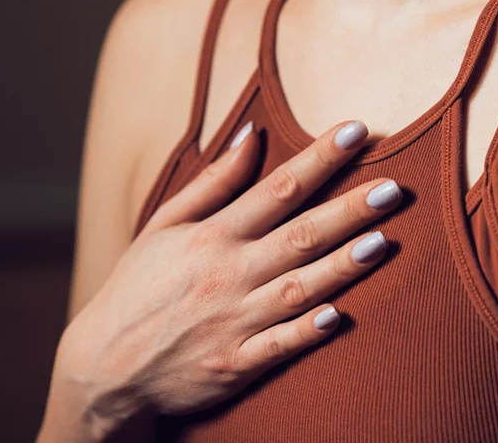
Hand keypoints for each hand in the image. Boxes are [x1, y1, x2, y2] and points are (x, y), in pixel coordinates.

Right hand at [38, 118, 401, 440]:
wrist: (104, 365)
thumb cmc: (137, 287)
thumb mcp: (163, 225)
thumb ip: (213, 182)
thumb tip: (252, 134)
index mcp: (211, 236)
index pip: (277, 188)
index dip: (319, 159)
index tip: (355, 131)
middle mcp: (227, 274)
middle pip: (299, 236)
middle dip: (349, 209)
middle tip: (393, 187)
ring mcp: (233, 321)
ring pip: (298, 288)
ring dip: (342, 265)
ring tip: (381, 240)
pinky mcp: (236, 364)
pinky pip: (279, 346)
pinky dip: (306, 331)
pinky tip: (338, 314)